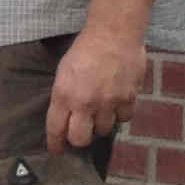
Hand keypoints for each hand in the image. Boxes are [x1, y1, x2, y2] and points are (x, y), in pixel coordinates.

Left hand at [46, 24, 146, 154]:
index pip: (56, 129)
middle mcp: (85, 103)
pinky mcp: (128, 98)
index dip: (56, 144)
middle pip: (81, 139)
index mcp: (64, 95)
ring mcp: (108, 102)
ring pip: (103, 130)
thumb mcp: (64, 72)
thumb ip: (64, 96)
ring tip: (100, 111)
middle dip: (79, 139)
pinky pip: (124, 118)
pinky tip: (117, 104)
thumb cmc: (85, 49)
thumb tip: (66, 117)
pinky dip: (120, 114)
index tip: (57, 151)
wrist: (114, 33)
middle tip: (81, 131)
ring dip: (100, 124)